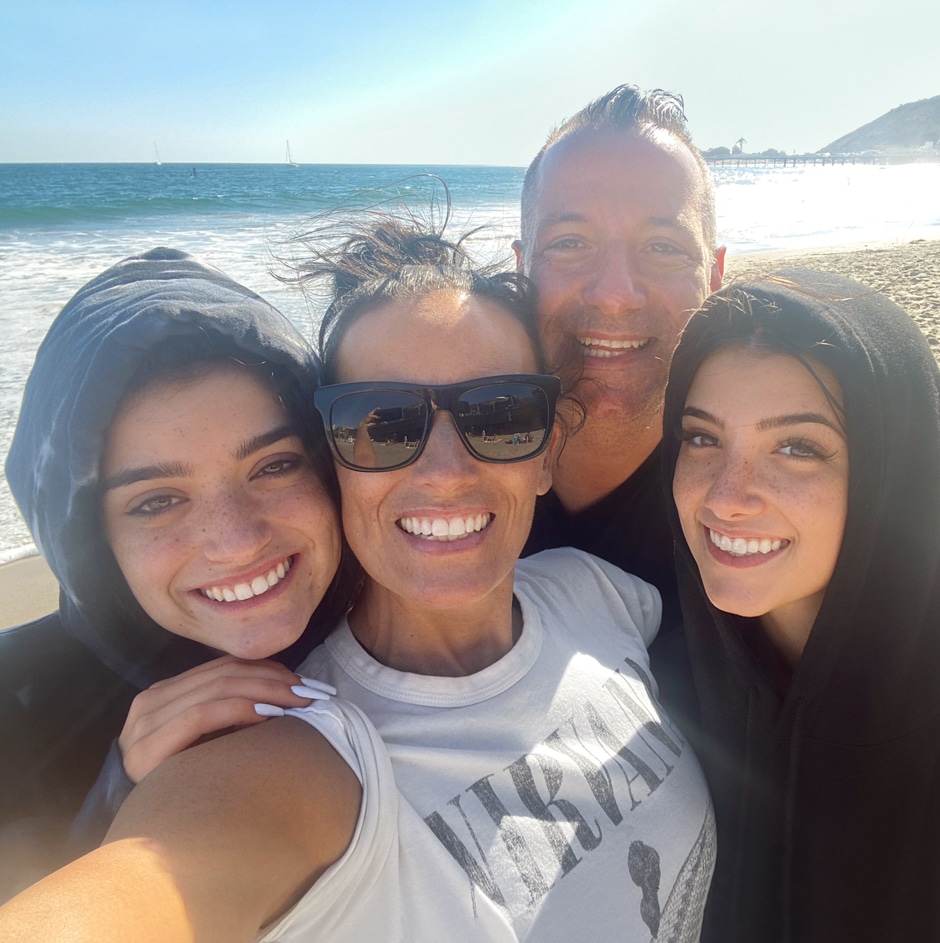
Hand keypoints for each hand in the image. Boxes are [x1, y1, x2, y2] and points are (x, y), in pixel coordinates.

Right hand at [117, 656, 333, 782]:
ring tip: (298, 701)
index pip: (223, 667)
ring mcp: (145, 722)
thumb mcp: (208, 738)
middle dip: (273, 679)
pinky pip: (201, 715)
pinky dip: (239, 710)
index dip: (266, 669)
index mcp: (165, 693)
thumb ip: (231, 710)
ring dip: (265, 691)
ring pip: (217, 688)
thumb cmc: (183, 783)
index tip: (303, 681)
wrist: (140, 832)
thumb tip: (288, 694)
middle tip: (310, 691)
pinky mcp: (146, 747)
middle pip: (223, 674)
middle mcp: (151, 700)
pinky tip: (267, 716)